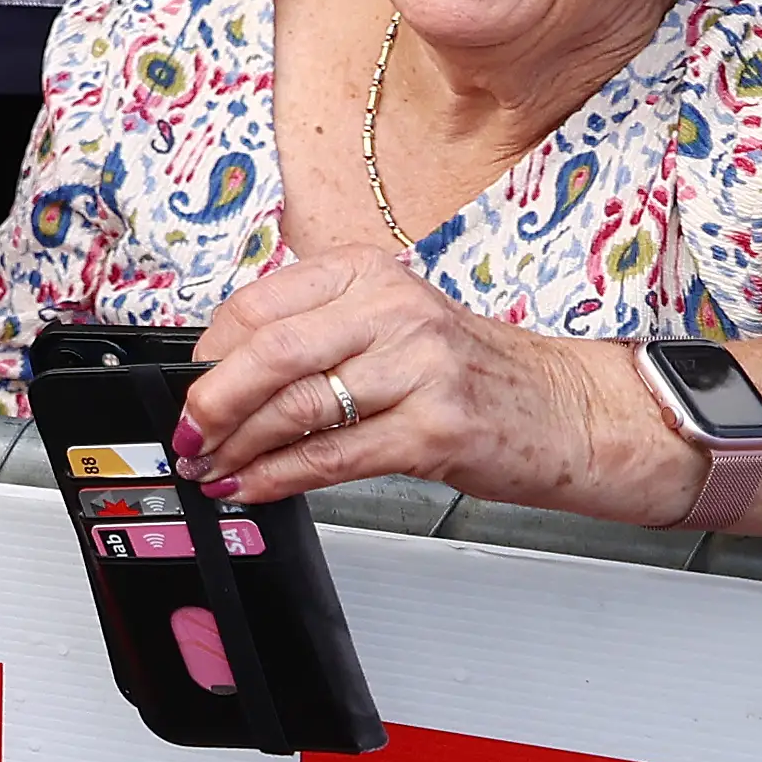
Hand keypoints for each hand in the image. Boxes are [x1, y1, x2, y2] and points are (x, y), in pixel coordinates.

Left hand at [167, 256, 692, 521]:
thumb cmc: (475, 374)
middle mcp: (393, 310)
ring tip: (211, 466)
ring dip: (238, 446)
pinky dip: (280, 476)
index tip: (186, 386)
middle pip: (268, 353)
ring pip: (296, 407)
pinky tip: (255, 485)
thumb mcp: (393, 329)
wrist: (576, 411)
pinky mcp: (435, 429)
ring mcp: (418, 368)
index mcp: (369, 275)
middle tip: (186, 433)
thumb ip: (318, 337)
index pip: (259, 304)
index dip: (208, 352)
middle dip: (211, 401)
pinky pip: (333, 456)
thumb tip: (224, 374)